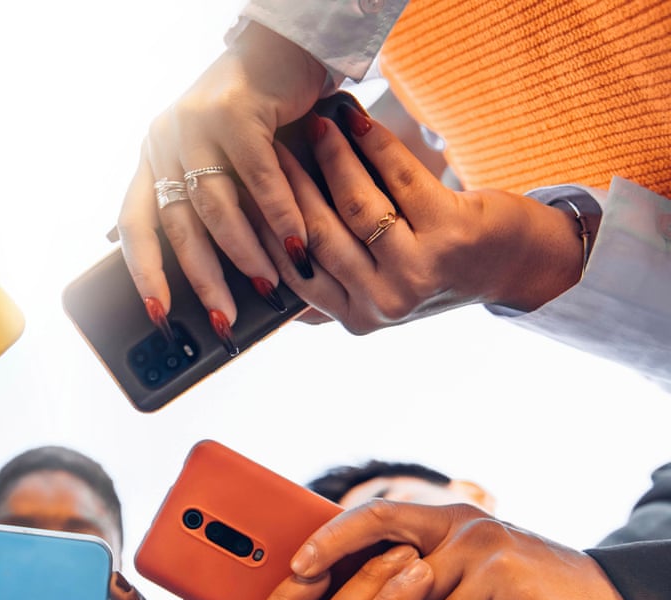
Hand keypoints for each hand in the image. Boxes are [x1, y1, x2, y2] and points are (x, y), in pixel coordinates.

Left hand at [117, 23, 325, 336]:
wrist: (286, 47)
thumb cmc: (258, 115)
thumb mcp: (223, 163)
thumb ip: (214, 207)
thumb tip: (221, 277)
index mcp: (153, 157)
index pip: (134, 224)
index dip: (143, 272)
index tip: (158, 312)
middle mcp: (164, 140)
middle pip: (178, 226)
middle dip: (203, 279)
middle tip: (224, 318)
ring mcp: (194, 123)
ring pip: (216, 206)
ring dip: (245, 252)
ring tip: (267, 283)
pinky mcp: (233, 110)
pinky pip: (257, 179)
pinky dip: (279, 215)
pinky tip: (295, 243)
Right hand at [273, 107, 583, 331]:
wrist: (512, 265)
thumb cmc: (433, 269)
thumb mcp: (375, 293)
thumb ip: (327, 292)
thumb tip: (261, 275)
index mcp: (356, 318)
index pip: (296, 268)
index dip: (268, 225)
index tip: (248, 185)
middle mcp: (384, 302)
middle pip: (318, 235)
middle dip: (291, 185)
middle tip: (271, 147)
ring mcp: (418, 271)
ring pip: (356, 206)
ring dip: (331, 158)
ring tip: (316, 125)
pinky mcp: (451, 233)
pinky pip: (400, 179)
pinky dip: (375, 145)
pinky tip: (356, 121)